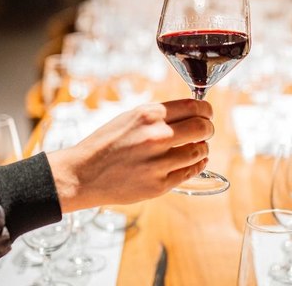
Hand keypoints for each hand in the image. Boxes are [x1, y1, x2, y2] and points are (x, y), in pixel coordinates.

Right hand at [47, 99, 213, 211]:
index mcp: (149, 115)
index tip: (207, 114)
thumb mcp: (130, 117)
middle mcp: (156, 136)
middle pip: (202, 128)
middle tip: (205, 131)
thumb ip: (159, 115)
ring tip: (195, 148)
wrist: (83, 174)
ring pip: (199, 152)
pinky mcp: (159, 185)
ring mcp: (159, 162)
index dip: (206, 110)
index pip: (194, 106)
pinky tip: (194, 162)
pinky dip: (196, 165)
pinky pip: (190, 172)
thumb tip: (190, 113)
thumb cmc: (106, 143)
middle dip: (208, 129)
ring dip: (202, 149)